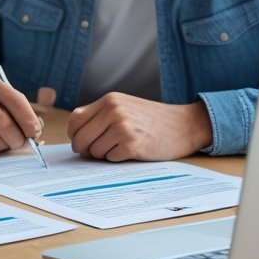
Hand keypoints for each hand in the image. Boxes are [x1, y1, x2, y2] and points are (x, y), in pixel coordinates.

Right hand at [0, 78, 43, 155]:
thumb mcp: (9, 102)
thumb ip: (27, 113)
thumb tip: (35, 132)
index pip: (15, 101)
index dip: (28, 119)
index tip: (35, 132)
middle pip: (3, 123)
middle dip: (17, 138)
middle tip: (21, 144)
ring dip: (4, 147)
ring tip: (5, 143)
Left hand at [67, 94, 212, 161]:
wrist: (185, 125)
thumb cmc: (153, 119)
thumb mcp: (125, 106)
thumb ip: (101, 115)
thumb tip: (75, 135)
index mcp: (109, 100)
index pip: (75, 119)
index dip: (74, 134)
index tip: (81, 141)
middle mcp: (114, 111)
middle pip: (80, 137)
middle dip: (84, 149)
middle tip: (95, 153)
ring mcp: (123, 127)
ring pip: (94, 151)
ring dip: (102, 155)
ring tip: (119, 148)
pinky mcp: (132, 145)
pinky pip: (110, 158)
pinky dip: (117, 159)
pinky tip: (131, 152)